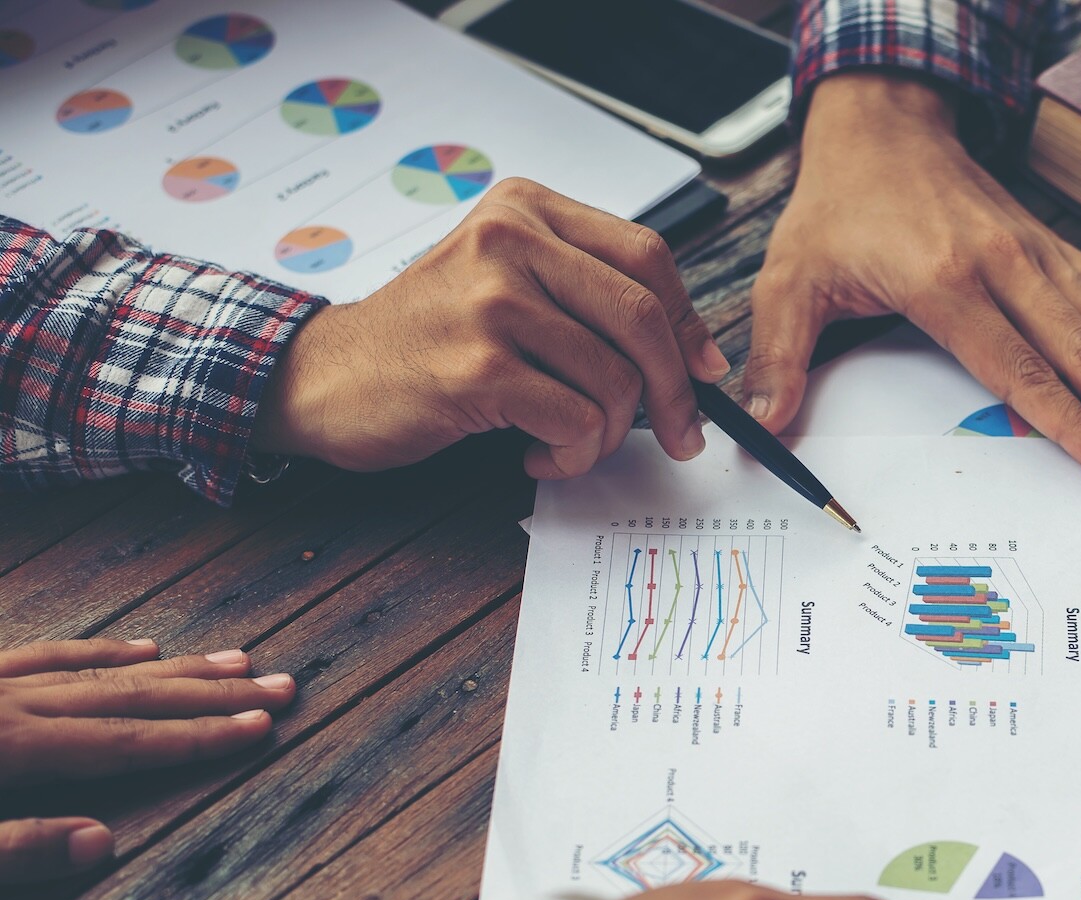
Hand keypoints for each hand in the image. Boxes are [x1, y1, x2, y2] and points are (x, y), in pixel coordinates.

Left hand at [0, 640, 295, 882]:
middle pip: (131, 696)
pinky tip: (138, 646)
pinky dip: (100, 651)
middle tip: (278, 685)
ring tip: (233, 662)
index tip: (262, 726)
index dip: (199, 736)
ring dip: (173, 669)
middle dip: (213, 693)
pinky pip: (47, 655)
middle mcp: (9, 704)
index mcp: (9, 747)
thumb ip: (16, 849)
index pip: (127, 742)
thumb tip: (101, 844)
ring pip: (100, 670)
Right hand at [257, 178, 730, 480]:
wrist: (324, 376)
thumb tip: (697, 355)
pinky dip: (571, 455)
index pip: (647, 256)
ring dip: (608, 435)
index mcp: (525, 210)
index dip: (688, 324)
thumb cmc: (429, 339)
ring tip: (570, 444)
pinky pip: (575, 420)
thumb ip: (587, 298)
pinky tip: (538, 455)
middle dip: (675, 393)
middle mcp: (508, 240)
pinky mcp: (477, 366)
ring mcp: (491, 301)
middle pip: (642, 318)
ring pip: (614, 379)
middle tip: (680, 437)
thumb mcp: (506, 285)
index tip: (702, 373)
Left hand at [747, 72, 1080, 483]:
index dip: (1073, 424)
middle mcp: (1006, 264)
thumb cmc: (837, 205)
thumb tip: (762, 427)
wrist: (882, 121)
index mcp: (945, 281)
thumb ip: (779, 355)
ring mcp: (1037, 253)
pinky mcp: (1050, 247)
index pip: (1022, 369)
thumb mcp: (790, 279)